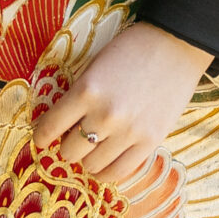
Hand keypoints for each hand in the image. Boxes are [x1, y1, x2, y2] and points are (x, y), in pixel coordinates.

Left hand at [33, 22, 212, 190]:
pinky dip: (107, 171)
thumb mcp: (95, 66)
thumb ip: (78, 96)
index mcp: (86, 90)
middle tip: (76, 136)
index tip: (42, 138)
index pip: (50, 127)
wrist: (176, 45)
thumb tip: (61, 126)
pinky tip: (107, 160)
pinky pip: (118, 173)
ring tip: (96, 146)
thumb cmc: (132, 49)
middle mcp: (104, 115)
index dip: (42, 136)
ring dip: (89, 157)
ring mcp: (128, 132)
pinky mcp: (150, 142)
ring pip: (91, 165)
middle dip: (69, 144)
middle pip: (70, 151)